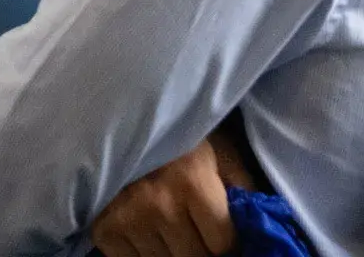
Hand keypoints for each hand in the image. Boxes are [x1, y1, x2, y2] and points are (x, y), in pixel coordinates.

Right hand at [90, 135, 248, 256]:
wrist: (115, 120)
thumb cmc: (177, 136)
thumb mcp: (218, 150)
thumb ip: (240, 186)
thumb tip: (259, 222)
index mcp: (193, 183)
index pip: (223, 245)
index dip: (227, 241)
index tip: (222, 233)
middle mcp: (160, 206)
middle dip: (201, 248)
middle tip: (195, 229)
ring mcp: (129, 220)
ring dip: (172, 252)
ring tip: (171, 229)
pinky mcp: (104, 230)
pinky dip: (143, 254)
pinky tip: (146, 233)